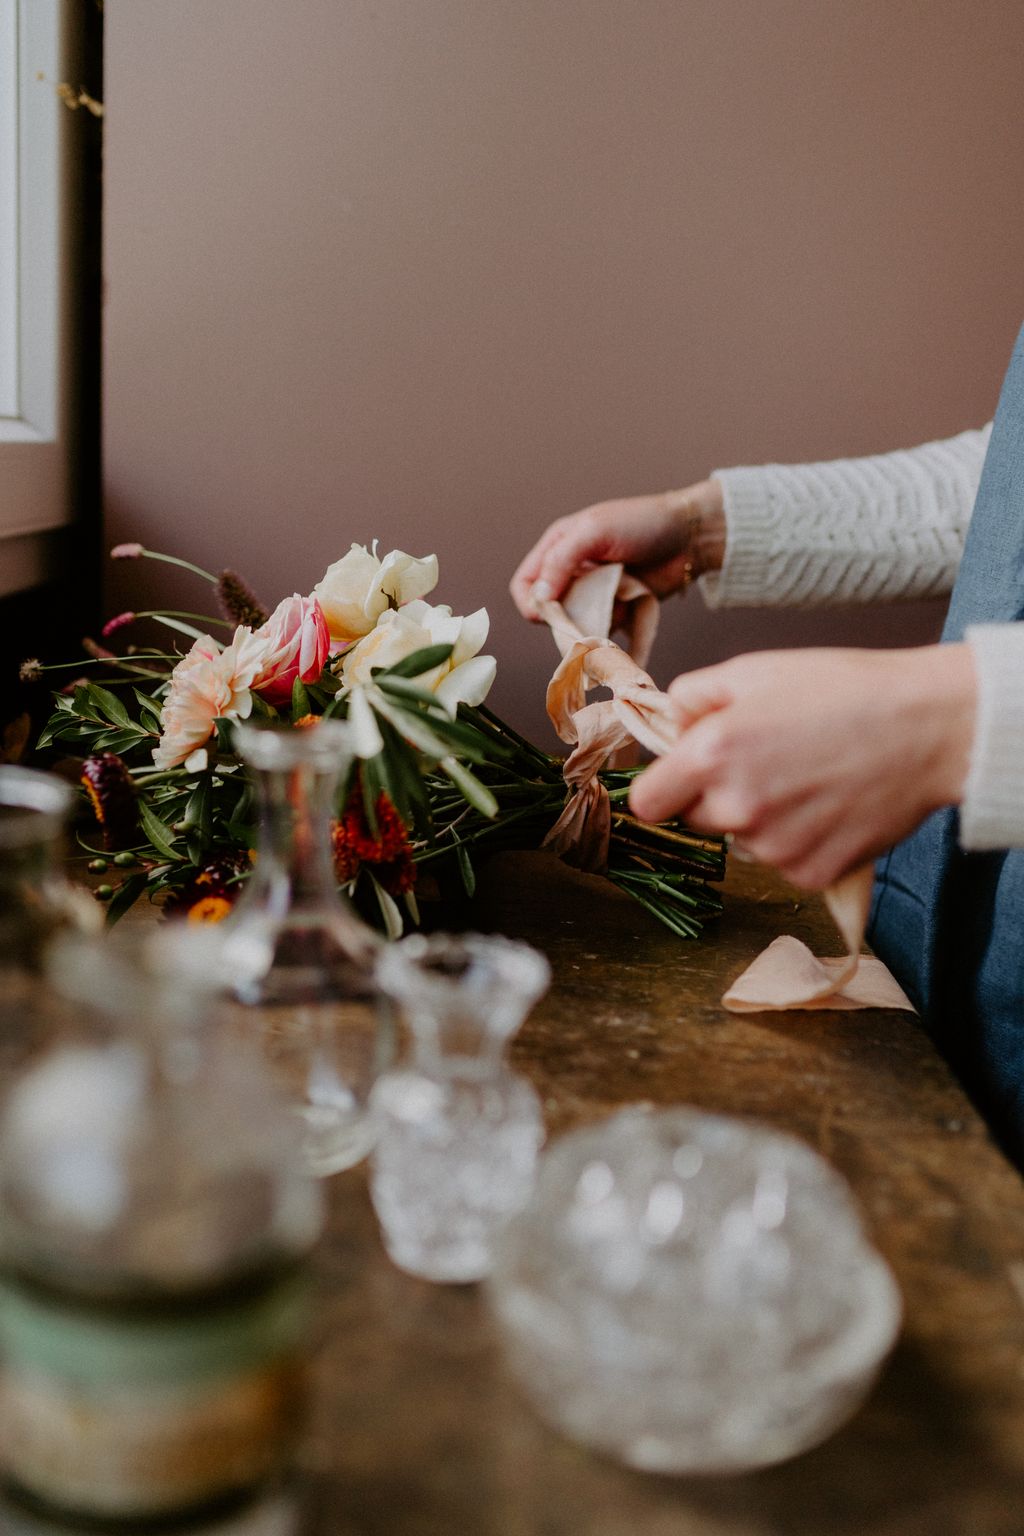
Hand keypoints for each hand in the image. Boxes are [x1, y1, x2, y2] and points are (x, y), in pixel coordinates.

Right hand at [510, 480, 725, 620]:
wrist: (690, 537)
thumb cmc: (642, 523)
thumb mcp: (595, 531)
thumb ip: (561, 560)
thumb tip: (538, 596)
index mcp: (559, 547)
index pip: (525, 584)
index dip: (531, 602)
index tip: (548, 613)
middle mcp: (572, 572)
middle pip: (548, 609)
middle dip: (563, 616)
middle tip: (586, 613)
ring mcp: (594, 593)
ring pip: (574, 623)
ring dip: (588, 623)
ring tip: (613, 606)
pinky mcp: (616, 608)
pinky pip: (600, 629)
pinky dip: (609, 627)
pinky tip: (627, 610)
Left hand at [629, 645, 976, 888]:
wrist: (927, 728)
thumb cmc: (844, 690)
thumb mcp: (755, 670)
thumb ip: (692, 696)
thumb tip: (670, 725)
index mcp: (711, 755)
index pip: (647, 802)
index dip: (663, 787)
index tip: (682, 778)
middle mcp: (735, 807)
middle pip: (696, 820)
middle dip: (718, 796)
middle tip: (769, 762)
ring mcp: (774, 847)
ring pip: (744, 841)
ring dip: (764, 819)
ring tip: (810, 778)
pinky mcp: (811, 873)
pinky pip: (785, 861)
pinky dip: (801, 841)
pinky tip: (831, 806)